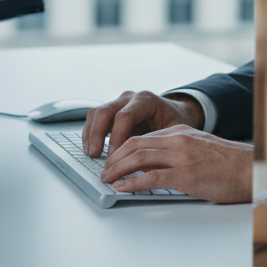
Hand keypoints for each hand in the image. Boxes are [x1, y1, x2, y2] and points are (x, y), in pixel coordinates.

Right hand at [81, 90, 203, 157]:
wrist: (175, 113)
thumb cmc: (176, 123)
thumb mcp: (174, 133)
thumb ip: (159, 145)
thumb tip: (144, 167)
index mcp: (146, 100)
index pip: (125, 116)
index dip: (116, 136)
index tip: (114, 156)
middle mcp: (130, 99)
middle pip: (106, 111)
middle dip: (97, 134)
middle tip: (95, 154)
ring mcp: (119, 103)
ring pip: (96, 113)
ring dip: (90, 134)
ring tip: (91, 154)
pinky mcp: (112, 111)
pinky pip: (95, 119)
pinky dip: (90, 134)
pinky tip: (92, 150)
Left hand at [99, 125, 252, 202]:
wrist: (253, 170)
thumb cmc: (230, 165)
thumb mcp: (199, 149)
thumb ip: (176, 153)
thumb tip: (151, 167)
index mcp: (181, 132)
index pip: (142, 137)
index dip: (121, 149)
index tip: (112, 161)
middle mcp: (179, 140)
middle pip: (135, 144)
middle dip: (114, 158)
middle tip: (104, 171)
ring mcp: (182, 157)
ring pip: (139, 158)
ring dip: (117, 169)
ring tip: (107, 179)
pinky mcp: (187, 175)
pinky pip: (152, 178)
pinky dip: (132, 183)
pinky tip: (122, 188)